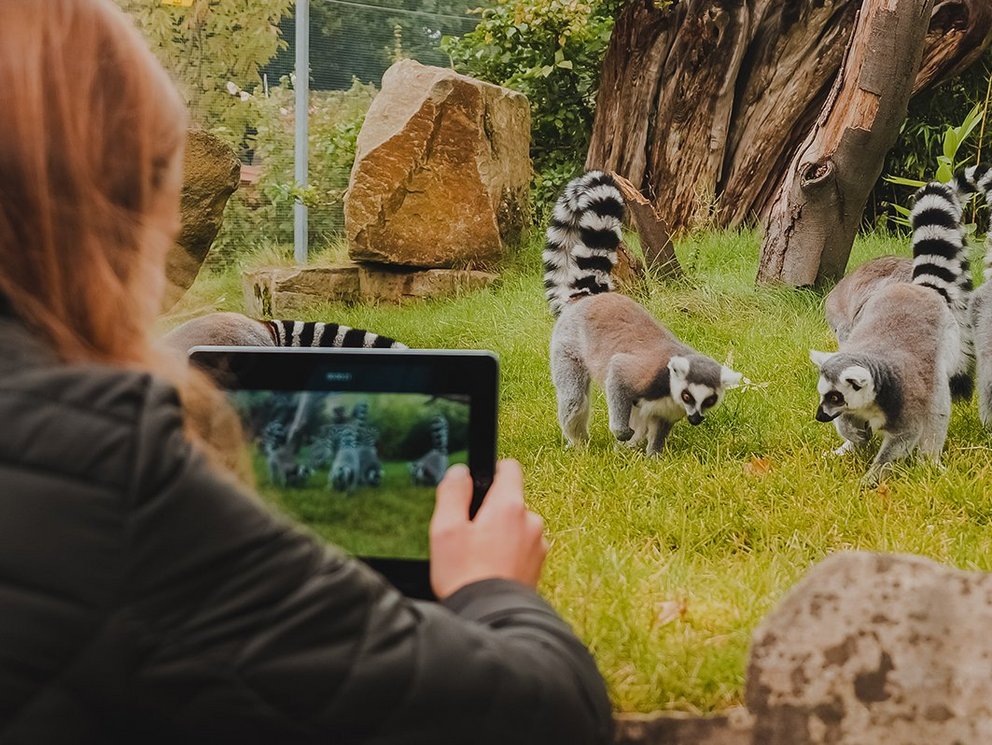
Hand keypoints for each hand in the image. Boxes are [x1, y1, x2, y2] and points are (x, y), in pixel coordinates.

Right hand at [429, 459, 547, 598]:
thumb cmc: (465, 575)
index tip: (478, 486)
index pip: (510, 468)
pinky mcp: (538, 566)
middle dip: (491, 511)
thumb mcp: (445, 529)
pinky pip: (522, 548)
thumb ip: (453, 492)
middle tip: (468, 534)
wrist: (490, 619)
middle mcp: (531, 521)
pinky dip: (508, 554)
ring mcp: (538, 545)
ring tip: (478, 558)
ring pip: (516, 526)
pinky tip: (491, 570)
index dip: (492, 471)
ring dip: (501, 534)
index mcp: (509, 506)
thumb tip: (461, 472)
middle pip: (510, 501)